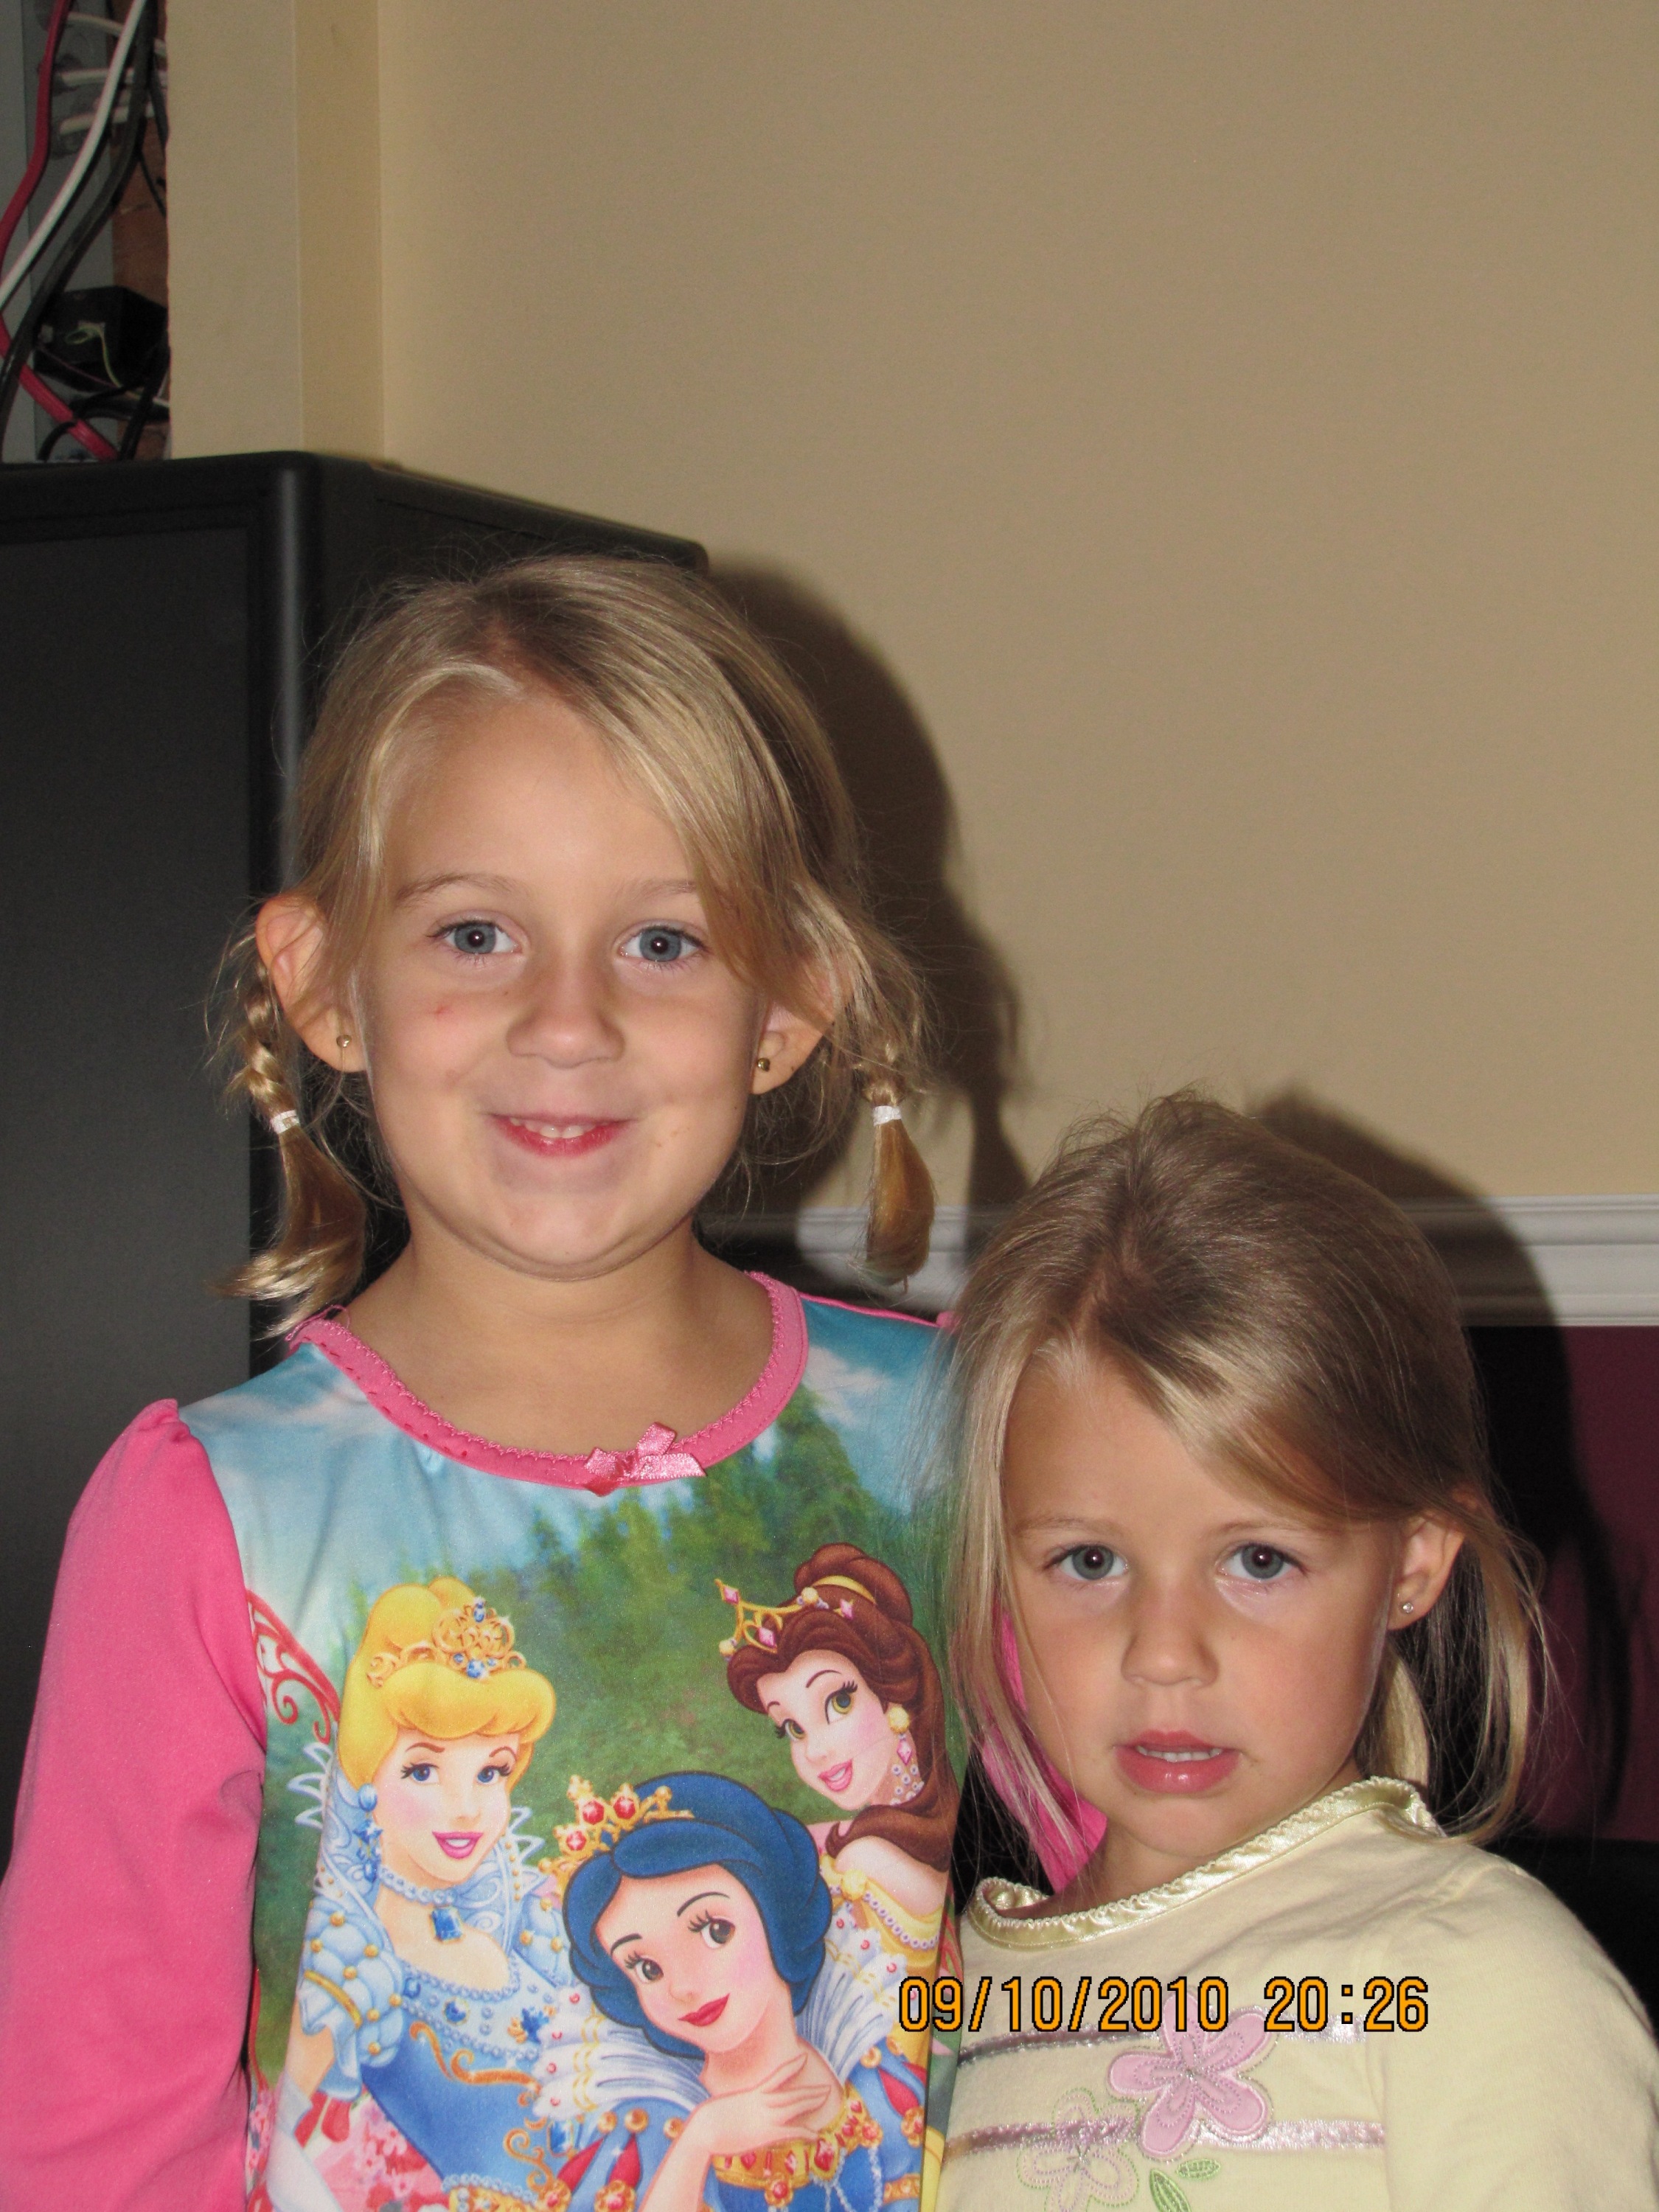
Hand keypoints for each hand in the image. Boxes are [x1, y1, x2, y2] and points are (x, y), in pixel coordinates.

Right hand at [683, 2051, 829, 2158]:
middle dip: (810, 2091)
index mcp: (752, 2094)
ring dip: (812, 2101)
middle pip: (792, 2094)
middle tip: (826, 2087)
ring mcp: (765, 2117)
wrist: (704, 2130)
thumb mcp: (723, 2107)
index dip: (791, 2067)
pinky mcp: (766, 2133)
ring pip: (795, 2106)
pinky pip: (791, 2132)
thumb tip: (735, 2109)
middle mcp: (762, 2102)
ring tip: (826, 2097)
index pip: (777, 2076)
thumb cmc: (707, 2121)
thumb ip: (735, 2107)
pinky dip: (805, 2132)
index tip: (802, 2058)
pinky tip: (816, 2135)